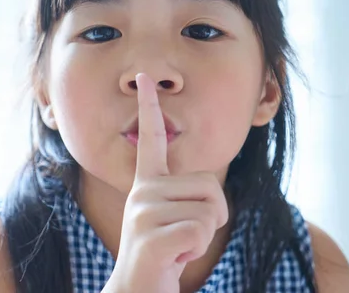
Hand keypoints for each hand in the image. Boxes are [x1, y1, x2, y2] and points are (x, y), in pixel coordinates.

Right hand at [103, 73, 228, 292]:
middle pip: (210, 185)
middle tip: (183, 236)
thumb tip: (208, 189)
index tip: (146, 77)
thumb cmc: (162, 253)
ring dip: (203, 236)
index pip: (151, 138)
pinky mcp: (151, 238)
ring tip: (177, 247)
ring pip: (209, 211)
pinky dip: (196, 250)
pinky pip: (200, 232)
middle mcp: (141, 191)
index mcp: (146, 183)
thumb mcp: (168, 217)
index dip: (148, 106)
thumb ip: (181, 195)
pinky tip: (174, 259)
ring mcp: (143, 213)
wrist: (137, 290)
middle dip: (211, 216)